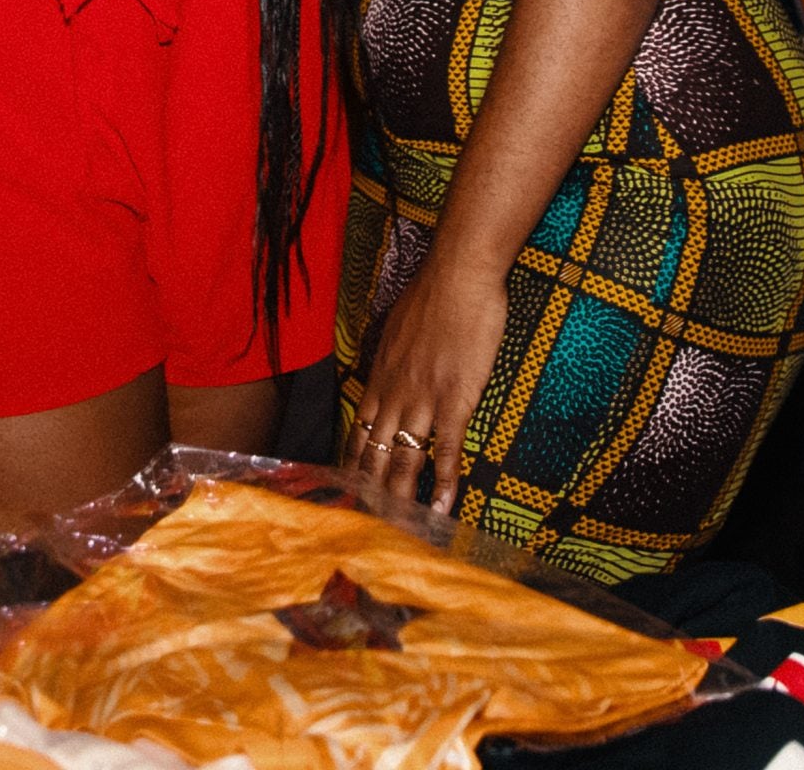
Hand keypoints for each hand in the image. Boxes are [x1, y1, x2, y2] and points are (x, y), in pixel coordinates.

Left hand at [345, 252, 507, 514]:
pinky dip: (442, 481)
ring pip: (405, 456)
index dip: (353, 459)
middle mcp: (395, 391)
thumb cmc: (432, 296)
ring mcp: (423, 398)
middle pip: (376, 449)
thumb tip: (390, 366)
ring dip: (401, 494)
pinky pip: (446, 449)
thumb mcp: (397, 326)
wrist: (458, 276)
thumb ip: (393, 354)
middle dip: (370, 487)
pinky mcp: (454, 400)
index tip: (345, 486)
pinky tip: (442, 505)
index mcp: (380, 373)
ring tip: (398, 526)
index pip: (359, 427)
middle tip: (364, 520)